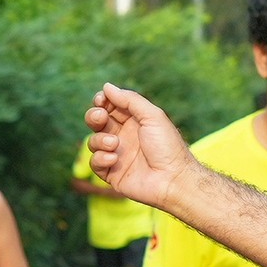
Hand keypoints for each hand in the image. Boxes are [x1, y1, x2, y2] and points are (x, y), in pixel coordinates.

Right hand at [85, 85, 195, 210]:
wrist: (173, 179)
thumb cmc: (167, 146)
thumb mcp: (152, 116)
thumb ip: (130, 100)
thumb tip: (107, 87)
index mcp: (134, 122)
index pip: (110, 107)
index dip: (102, 101)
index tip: (101, 99)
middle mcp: (123, 137)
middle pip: (97, 122)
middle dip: (94, 117)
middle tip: (101, 117)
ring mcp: (117, 155)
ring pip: (93, 141)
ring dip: (99, 140)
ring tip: (115, 144)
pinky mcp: (112, 173)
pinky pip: (95, 163)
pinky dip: (100, 158)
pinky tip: (114, 159)